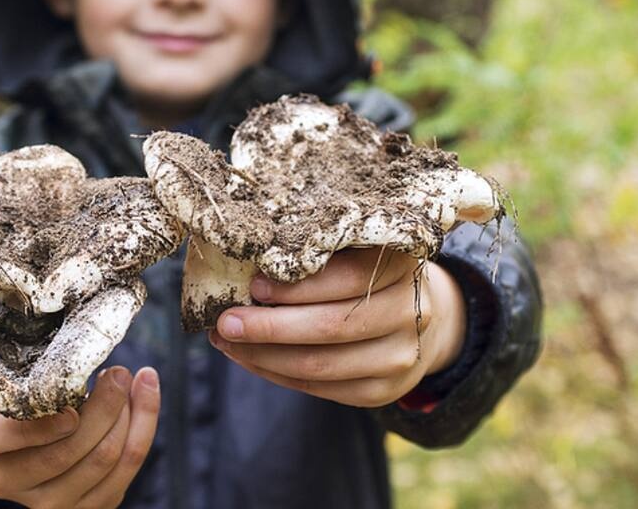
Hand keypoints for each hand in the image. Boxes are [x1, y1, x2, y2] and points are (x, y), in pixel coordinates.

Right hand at [0, 366, 159, 508]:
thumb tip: (85, 360)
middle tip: (120, 374)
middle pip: (68, 449)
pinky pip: (125, 472)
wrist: (19, 442)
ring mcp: (45, 503)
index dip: (47, 423)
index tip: (77, 393)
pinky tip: (144, 398)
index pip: (9, 434)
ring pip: (103, 460)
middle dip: (106, 406)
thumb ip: (34, 378)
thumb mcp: (10, 382)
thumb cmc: (18, 400)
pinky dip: (142, 429)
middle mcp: (6, 480)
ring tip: (133, 383)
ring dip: (129, 416)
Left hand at [208, 247, 465, 407]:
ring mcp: (402, 356)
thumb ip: (315, 250)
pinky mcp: (384, 390)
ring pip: (322, 365)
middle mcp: (412, 312)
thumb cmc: (364, 269)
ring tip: (226, 340)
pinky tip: (249, 358)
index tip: (253, 284)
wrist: (410, 314)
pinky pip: (320, 389)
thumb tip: (246, 260)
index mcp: (403, 264)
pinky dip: (276, 374)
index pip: (350, 277)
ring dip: (264, 355)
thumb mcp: (353, 247)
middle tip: (225, 321)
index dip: (298, 285)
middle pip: (333, 326)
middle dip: (270, 327)